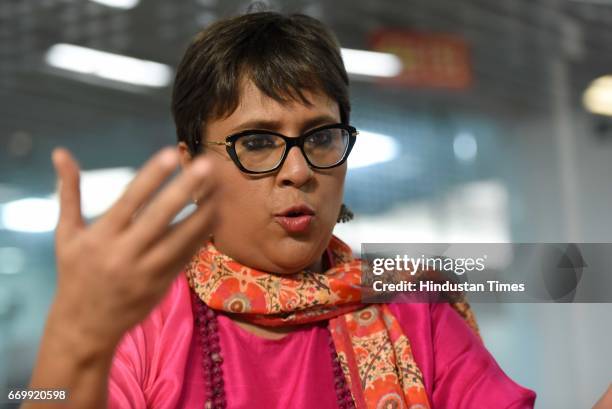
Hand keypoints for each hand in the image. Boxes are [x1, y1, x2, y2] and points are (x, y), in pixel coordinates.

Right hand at [48, 147, 218, 353]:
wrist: (84, 326)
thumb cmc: (75, 273)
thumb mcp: (66, 234)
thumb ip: (70, 192)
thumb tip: (60, 152)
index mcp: (100, 237)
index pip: (129, 200)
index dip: (151, 176)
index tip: (171, 153)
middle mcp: (124, 254)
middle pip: (160, 217)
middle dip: (185, 190)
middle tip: (207, 165)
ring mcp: (147, 272)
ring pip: (182, 239)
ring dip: (204, 213)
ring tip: (220, 189)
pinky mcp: (163, 285)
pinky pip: (187, 256)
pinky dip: (202, 236)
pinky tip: (215, 215)